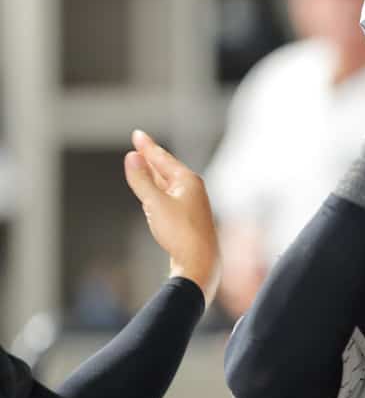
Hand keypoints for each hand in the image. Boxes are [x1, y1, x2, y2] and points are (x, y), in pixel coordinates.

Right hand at [124, 130, 220, 306]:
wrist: (200, 263)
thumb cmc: (180, 233)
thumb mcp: (155, 204)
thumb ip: (142, 180)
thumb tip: (132, 157)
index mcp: (188, 181)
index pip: (163, 158)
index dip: (148, 146)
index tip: (137, 134)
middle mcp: (193, 189)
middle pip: (167, 168)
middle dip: (152, 156)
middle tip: (140, 142)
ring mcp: (192, 203)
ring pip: (169, 182)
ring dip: (155, 172)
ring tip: (146, 161)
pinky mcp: (188, 218)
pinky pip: (170, 196)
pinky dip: (159, 188)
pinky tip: (157, 191)